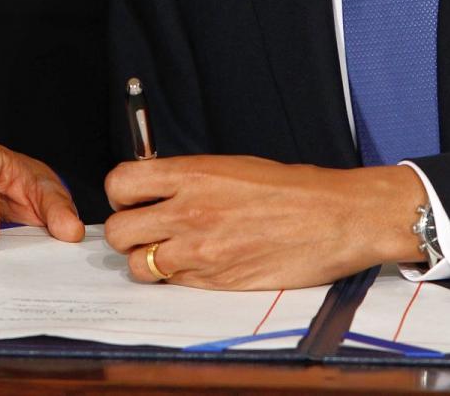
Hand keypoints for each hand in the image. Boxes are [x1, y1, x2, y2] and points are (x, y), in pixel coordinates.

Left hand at [104, 155, 426, 289]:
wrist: (331, 217)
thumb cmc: (288, 189)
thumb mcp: (230, 166)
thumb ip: (187, 179)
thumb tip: (156, 188)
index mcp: (191, 174)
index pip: (121, 183)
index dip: (119, 194)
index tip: (130, 198)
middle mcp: (187, 212)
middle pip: (118, 231)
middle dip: (126, 232)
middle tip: (145, 229)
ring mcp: (199, 251)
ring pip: (138, 265)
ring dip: (148, 260)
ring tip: (171, 251)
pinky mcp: (214, 281)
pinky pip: (173, 284)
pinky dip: (177, 277)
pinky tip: (200, 262)